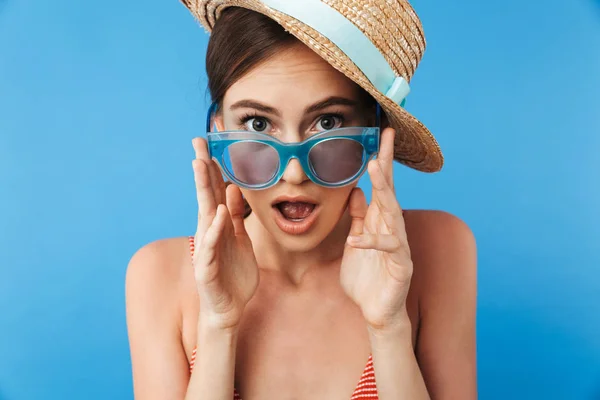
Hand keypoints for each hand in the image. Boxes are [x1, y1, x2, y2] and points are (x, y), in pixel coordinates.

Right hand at [192, 137, 258, 330]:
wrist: (229, 308)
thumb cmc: (234, 274)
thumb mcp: (239, 239)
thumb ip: (235, 216)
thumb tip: (231, 189)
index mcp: (218, 224)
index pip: (213, 190)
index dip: (212, 166)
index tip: (210, 141)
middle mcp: (209, 231)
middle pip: (205, 194)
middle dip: (202, 167)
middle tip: (198, 141)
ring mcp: (206, 248)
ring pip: (204, 214)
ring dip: (202, 189)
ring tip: (200, 165)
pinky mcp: (208, 267)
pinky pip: (211, 245)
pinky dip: (215, 229)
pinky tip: (218, 214)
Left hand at [340, 128, 412, 331]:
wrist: (376, 311)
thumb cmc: (366, 276)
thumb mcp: (357, 241)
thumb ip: (358, 217)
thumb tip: (356, 190)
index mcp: (380, 221)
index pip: (381, 186)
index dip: (381, 161)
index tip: (381, 135)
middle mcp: (392, 229)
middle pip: (389, 192)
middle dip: (386, 165)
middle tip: (383, 140)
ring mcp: (398, 246)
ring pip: (393, 213)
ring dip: (385, 191)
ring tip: (375, 171)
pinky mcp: (400, 265)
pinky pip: (388, 249)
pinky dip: (371, 242)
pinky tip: (356, 239)